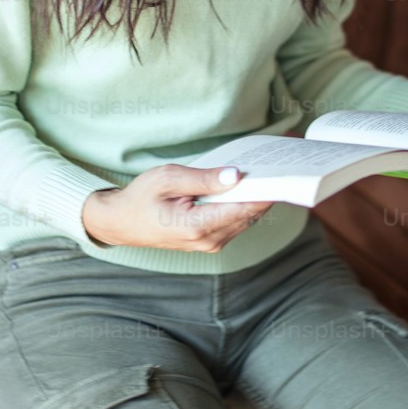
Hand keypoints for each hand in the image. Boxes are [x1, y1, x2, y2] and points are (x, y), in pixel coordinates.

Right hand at [82, 165, 274, 252]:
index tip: (285, 173)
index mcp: (197, 227)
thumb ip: (204, 178)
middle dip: (265, 190)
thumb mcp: (168, 178)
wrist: (123, 222)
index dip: (267, 191)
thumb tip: (236, 176)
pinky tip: (248, 185)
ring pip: (246, 218)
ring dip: (257, 197)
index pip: (244, 209)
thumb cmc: (141, 197)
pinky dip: (245, 203)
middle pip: (250, 214)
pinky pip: (237, 221)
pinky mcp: (212, 241)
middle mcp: (208, 241)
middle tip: (281, 164)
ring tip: (268, 170)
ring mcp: (211, 244)